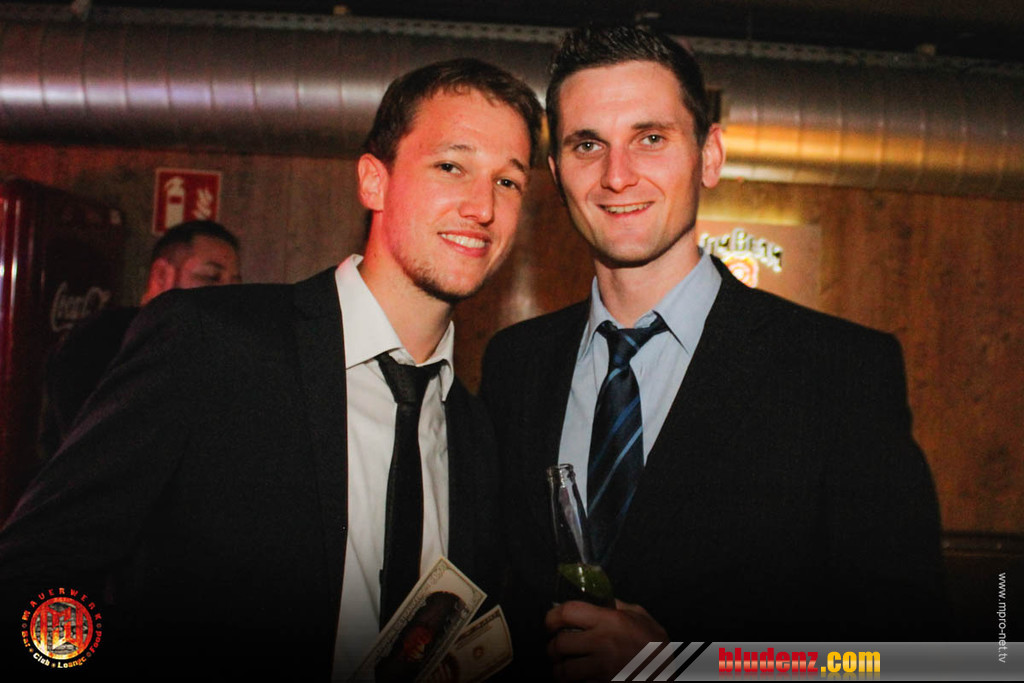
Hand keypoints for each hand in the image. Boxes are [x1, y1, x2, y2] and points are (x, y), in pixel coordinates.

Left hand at [545, 600, 667, 682]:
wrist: (668, 676)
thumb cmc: (655, 645)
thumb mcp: (641, 616)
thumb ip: (618, 605)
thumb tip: (599, 599)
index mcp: (609, 620)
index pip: (567, 612)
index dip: (552, 617)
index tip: (550, 622)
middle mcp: (601, 643)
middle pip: (559, 644)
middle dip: (552, 648)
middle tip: (555, 648)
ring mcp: (601, 667)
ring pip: (564, 670)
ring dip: (559, 669)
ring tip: (563, 667)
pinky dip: (574, 682)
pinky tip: (579, 678)